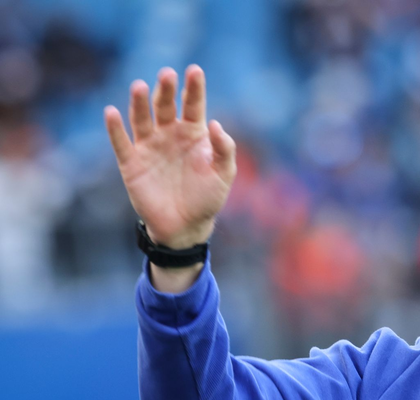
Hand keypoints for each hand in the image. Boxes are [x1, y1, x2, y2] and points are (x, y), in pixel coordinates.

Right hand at [104, 65, 235, 248]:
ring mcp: (149, 147)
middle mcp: (169, 134)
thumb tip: (215, 124)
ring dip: (140, 102)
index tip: (194, 70)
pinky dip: (115, 128)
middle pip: (165, 106)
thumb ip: (224, 149)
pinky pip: (121, 143)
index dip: (194, 88)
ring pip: (142, 118)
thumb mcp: (224, 174)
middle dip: (166, 90)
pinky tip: (112, 113)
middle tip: (167, 75)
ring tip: (140, 86)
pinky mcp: (132, 163)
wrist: (186, 226)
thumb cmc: (208, 198)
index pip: (193, 105)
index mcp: (193, 133)